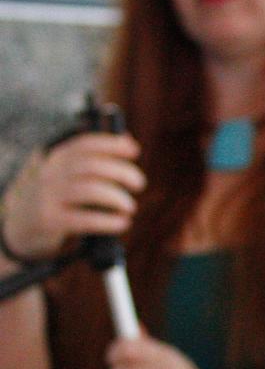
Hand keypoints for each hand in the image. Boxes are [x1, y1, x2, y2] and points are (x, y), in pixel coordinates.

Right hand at [1, 133, 144, 261]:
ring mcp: (48, 197)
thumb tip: (130, 142)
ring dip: (117, 197)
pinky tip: (122, 223)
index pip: (85, 145)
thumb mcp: (67, 175)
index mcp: (57, 160)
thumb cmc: (56, 198)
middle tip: (139, 183)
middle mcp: (51, 175)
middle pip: (91, 166)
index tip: (134, 150)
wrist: (20, 227)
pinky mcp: (50, 221)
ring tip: (130, 207)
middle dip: (121, 172)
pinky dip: (109, 221)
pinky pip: (85, 219)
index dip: (111, 144)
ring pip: (89, 191)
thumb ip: (93, 161)